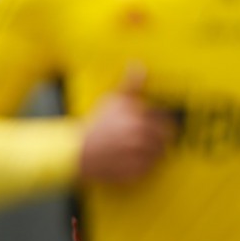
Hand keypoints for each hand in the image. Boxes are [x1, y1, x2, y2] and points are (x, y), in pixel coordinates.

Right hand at [79, 65, 174, 184]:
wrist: (74, 152)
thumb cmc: (94, 126)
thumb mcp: (111, 100)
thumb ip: (130, 85)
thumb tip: (138, 66)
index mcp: (138, 120)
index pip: (165, 122)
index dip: (161, 124)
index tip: (155, 127)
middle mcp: (139, 139)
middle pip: (165, 141)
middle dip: (159, 140)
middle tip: (147, 141)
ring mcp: (135, 158)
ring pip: (158, 157)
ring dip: (152, 154)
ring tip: (139, 151)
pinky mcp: (131, 173)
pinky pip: (148, 171)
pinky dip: (143, 168)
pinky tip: (132, 162)